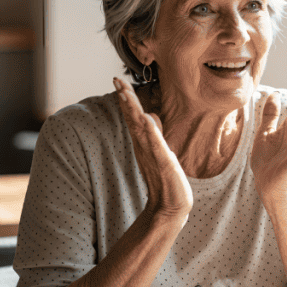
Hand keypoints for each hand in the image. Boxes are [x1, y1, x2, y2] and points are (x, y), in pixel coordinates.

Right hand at [113, 78, 192, 222]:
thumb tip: (150, 117)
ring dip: (133, 111)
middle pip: (132, 118)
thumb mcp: (160, 150)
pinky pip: (155, 145)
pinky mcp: (163, 163)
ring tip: (125, 94)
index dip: (127, 99)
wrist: (170, 207)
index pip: (133, 116)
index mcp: (143, 142)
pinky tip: (146, 119)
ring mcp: (152, 154)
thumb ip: (154, 135)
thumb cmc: (165, 179)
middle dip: (125, 98)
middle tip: (116, 80)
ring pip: (140, 128)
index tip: (119, 81)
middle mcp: (144, 146)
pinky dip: (150, 132)